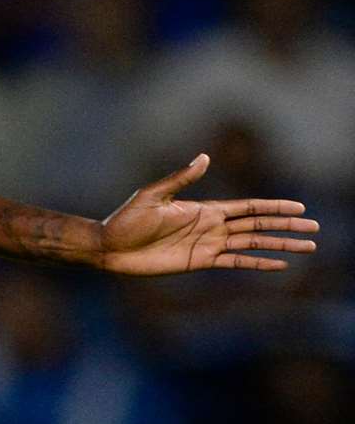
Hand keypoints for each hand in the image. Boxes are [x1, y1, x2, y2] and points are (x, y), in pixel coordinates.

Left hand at [98, 154, 318, 275]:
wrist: (109, 247)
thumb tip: (205, 157)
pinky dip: (257, 263)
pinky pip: (234, 262)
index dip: (274, 207)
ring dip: (279, 246)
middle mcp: (211, 226)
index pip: (248, 207)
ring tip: (306, 248)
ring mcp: (207, 245)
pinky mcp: (198, 262)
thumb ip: (181, 179)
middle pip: (257, 225)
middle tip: (314, 229)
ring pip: (252, 244)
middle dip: (286, 226)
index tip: (299, 208)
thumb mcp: (152, 195)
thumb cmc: (126, 219)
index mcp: (204, 208)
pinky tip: (277, 266)